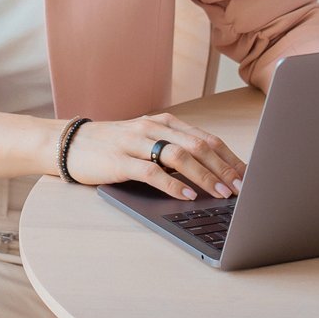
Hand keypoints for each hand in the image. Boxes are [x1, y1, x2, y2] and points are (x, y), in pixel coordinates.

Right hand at [64, 112, 246, 200]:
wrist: (70, 144)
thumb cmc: (113, 146)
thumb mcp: (146, 142)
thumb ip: (173, 150)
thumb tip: (210, 173)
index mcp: (164, 123)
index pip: (206, 138)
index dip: (230, 157)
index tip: (248, 175)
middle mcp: (153, 128)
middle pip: (198, 145)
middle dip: (224, 168)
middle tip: (242, 187)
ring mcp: (136, 142)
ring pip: (179, 156)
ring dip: (204, 176)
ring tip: (220, 193)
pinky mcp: (120, 160)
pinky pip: (151, 171)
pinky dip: (172, 183)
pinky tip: (186, 195)